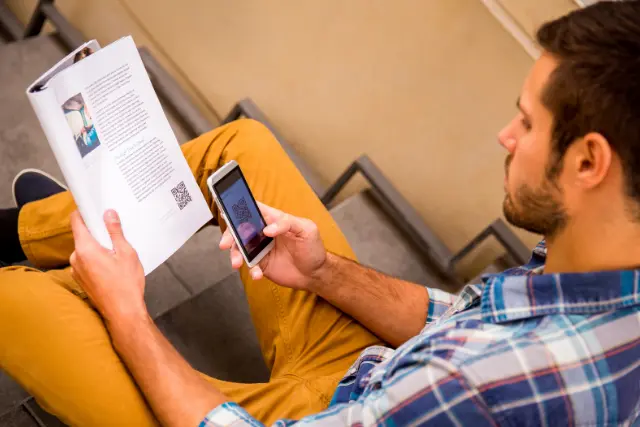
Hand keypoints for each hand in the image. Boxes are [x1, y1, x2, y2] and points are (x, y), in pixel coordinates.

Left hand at [69, 209, 146, 323]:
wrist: (123, 312)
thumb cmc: (126, 284)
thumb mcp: (126, 253)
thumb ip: (115, 232)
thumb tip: (108, 214)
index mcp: (85, 249)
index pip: (76, 222)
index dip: (84, 212)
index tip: (93, 208)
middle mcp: (76, 258)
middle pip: (82, 236)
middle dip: (97, 232)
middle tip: (115, 233)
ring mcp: (76, 270)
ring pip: (85, 250)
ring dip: (98, 247)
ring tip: (117, 252)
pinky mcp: (81, 279)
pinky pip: (86, 262)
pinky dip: (97, 259)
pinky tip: (112, 265)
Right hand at [219, 203, 326, 290]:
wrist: (316, 274)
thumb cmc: (313, 247)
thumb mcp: (306, 229)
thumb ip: (287, 223)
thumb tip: (268, 229)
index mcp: (274, 219)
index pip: (253, 208)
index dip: (238, 207)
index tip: (226, 211)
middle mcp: (264, 231)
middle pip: (240, 228)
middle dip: (230, 235)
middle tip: (225, 244)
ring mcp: (261, 248)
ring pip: (240, 248)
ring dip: (235, 254)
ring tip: (237, 263)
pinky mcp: (261, 263)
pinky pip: (249, 265)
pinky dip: (250, 270)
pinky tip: (257, 274)